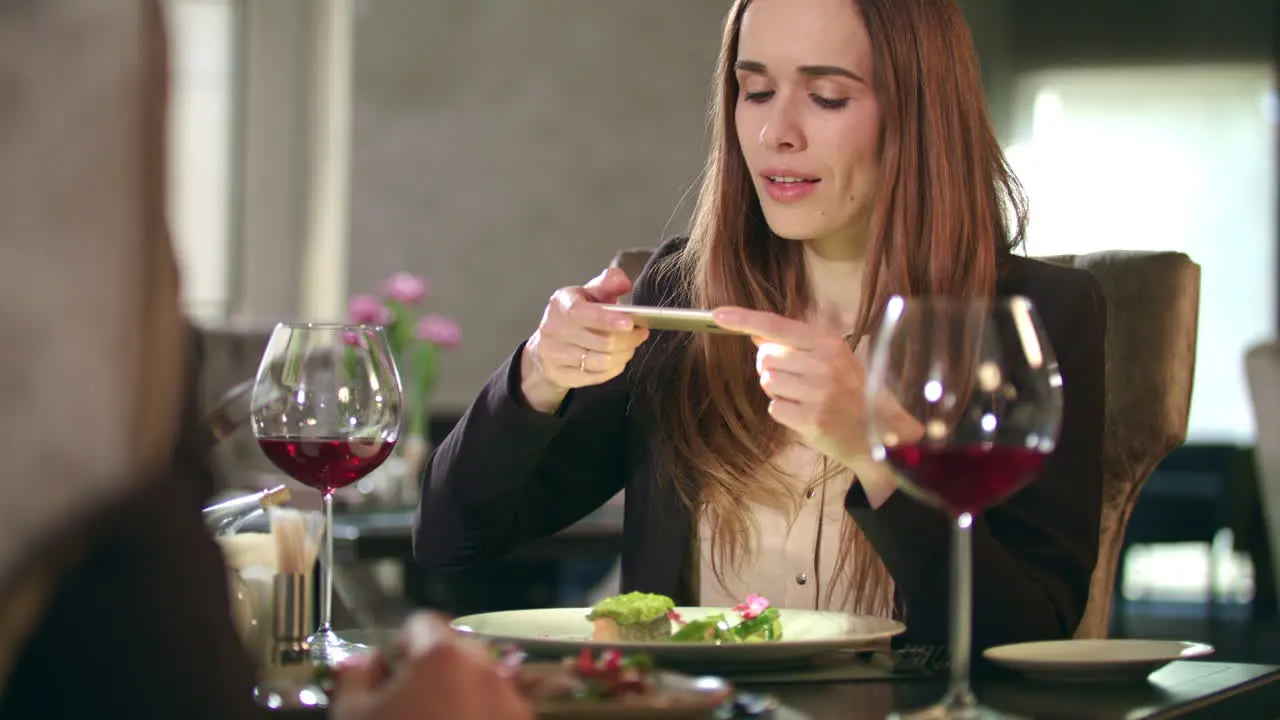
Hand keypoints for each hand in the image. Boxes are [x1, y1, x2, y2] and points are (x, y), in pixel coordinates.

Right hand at [330, 612, 532, 719]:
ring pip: (482, 681)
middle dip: (433, 668)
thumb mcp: (351, 718)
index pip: (422, 623)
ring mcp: (511, 704)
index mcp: (442, 658)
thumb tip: (366, 662)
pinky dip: (481, 717)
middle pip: (457, 650)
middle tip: (410, 702)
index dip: (402, 643)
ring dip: (460, 693)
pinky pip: (500, 709)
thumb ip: (356, 677)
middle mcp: (485, 672)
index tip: (392, 669)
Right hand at [520, 268, 649, 412]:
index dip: (609, 319)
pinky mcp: (559, 375)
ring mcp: (554, 355)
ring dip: (624, 354)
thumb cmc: (572, 318)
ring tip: (630, 346)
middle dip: (629, 339)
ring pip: (602, 361)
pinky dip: (614, 369)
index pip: (584, 313)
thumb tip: (624, 282)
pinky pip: (596, 376)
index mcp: (561, 305)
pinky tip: (618, 360)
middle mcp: (554, 330)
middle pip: (602, 341)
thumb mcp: (586, 294)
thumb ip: (607, 284)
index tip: (631, 323)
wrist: (543, 350)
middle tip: (641, 333)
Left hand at [711, 306, 871, 462]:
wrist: (880, 431)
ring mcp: (819, 392)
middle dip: (772, 369)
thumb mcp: (832, 357)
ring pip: (767, 382)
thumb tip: (756, 333)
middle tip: (798, 381)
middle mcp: (824, 363)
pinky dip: (784, 411)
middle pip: (765, 357)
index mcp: (828, 343)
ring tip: (803, 397)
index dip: (744, 319)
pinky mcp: (812, 418)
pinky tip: (805, 413)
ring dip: (778, 391)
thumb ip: (795, 344)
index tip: (717, 315)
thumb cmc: (852, 390)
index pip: (777, 325)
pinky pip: (774, 407)